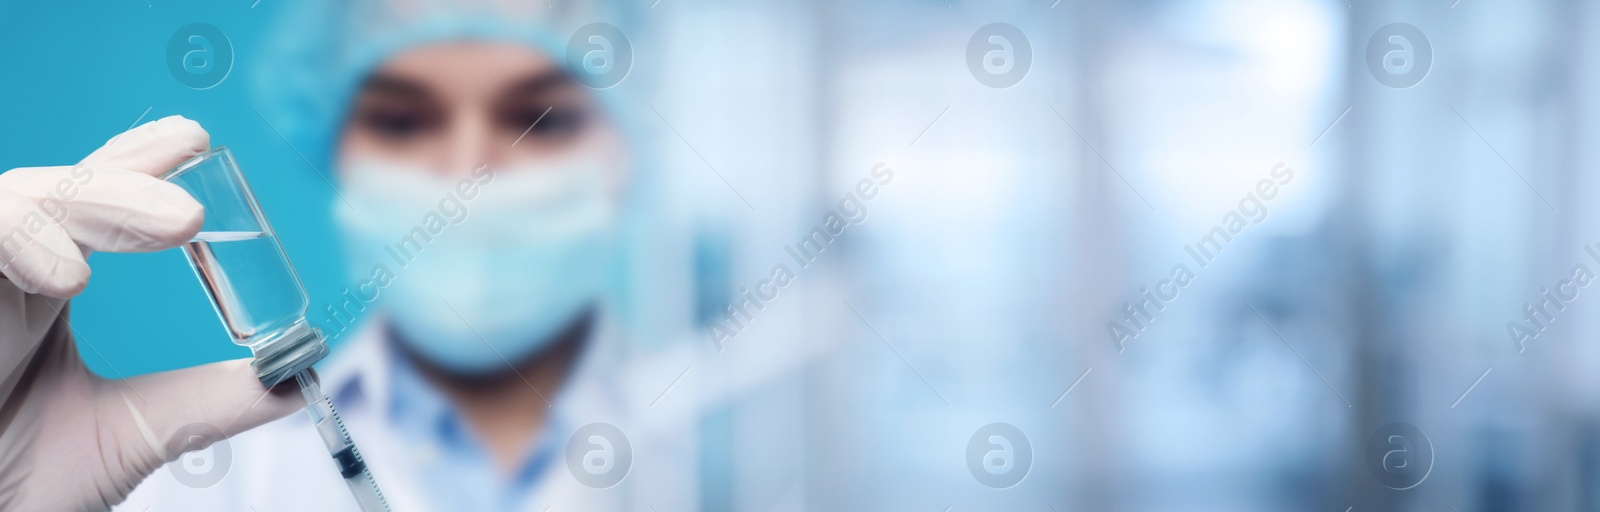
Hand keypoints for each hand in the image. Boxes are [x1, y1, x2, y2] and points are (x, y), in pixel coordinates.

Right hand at [0, 116, 303, 509]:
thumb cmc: (17, 483)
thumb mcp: (130, 438)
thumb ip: (211, 402)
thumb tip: (298, 376)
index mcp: (46, 283)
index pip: (93, 199)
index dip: (137, 163)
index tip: (194, 144)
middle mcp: (3, 271)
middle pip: (55, 187)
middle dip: (127, 178)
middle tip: (197, 206)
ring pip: (12, 201)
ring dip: (94, 202)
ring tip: (175, 224)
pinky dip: (20, 241)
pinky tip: (68, 276)